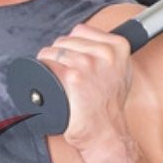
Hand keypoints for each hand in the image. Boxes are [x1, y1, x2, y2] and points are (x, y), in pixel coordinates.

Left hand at [35, 22, 134, 162]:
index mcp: (118, 46)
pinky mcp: (73, 77)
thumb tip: (90, 45)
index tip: (69, 57)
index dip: (71, 44)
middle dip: (57, 53)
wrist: (106, 133)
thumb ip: (110, 55)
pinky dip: (41, 73)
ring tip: (52, 78)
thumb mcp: (121, 73)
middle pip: (65, 40)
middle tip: (59, 72)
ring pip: (53, 51)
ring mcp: (88, 63)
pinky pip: (46, 65)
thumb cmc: (109, 108)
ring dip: (46, 62)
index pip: (81, 30)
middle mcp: (105, 53)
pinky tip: (46, 83)